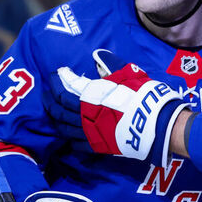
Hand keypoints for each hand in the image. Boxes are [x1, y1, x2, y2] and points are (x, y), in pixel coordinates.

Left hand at [50, 50, 189, 165]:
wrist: (154, 122)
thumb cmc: (141, 94)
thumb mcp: (127, 73)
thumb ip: (110, 64)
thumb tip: (99, 55)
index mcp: (89, 95)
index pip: (65, 86)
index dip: (58, 79)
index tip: (57, 73)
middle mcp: (84, 114)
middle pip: (58, 109)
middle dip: (50, 99)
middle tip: (47, 93)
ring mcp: (88, 132)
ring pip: (63, 127)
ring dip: (55, 119)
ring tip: (53, 113)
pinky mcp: (97, 146)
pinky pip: (76, 144)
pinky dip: (70, 138)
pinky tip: (69, 134)